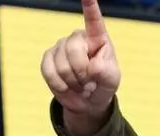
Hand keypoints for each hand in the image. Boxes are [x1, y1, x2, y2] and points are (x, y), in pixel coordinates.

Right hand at [39, 0, 119, 134]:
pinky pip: (50, 72)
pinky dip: (61, 85)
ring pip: (62, 65)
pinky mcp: (48, 58)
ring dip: (74, 82)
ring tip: (81, 86)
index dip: (90, 7)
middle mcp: (77, 38)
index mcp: (98, 38)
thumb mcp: (111, 81)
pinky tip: (68, 87)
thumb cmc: (102, 85)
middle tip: (90, 84)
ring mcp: (60, 47)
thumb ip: (106, 73)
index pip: (94, 20)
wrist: (87, 101)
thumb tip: (93, 67)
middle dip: (83, 72)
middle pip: (74, 50)